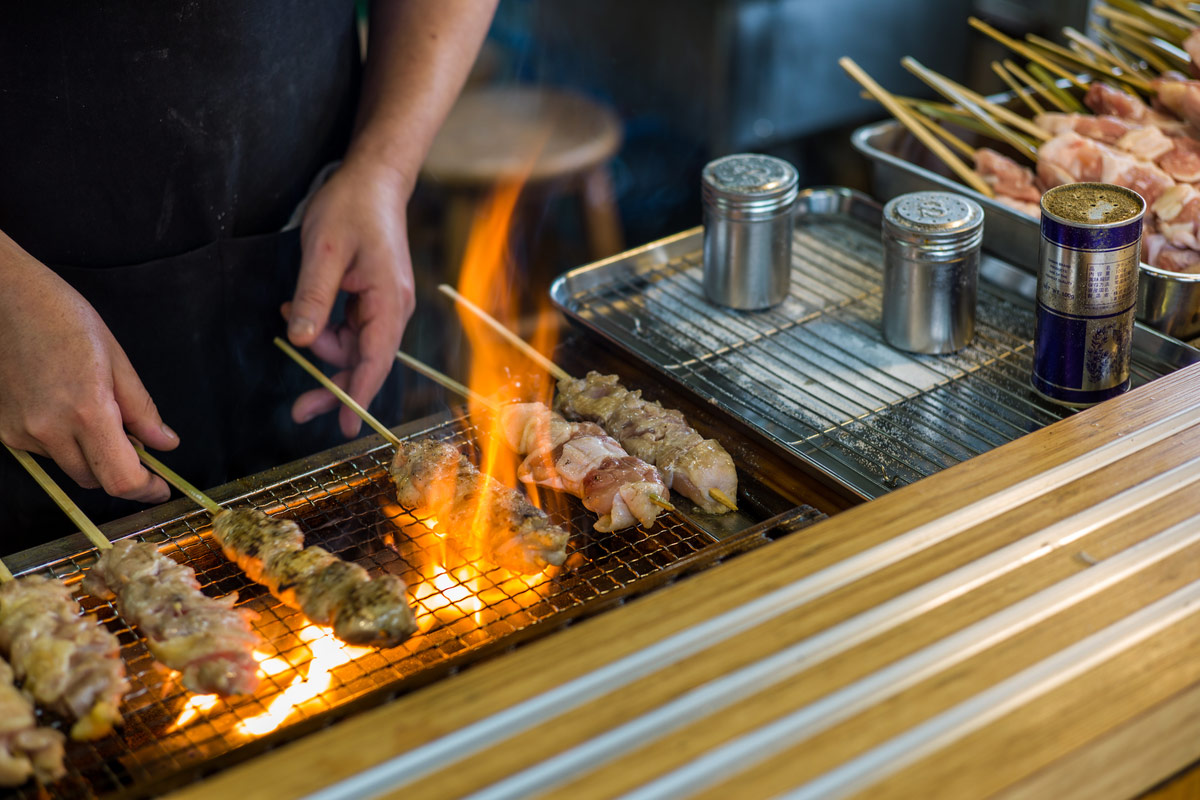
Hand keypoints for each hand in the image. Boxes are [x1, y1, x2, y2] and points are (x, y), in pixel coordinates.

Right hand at [0, 238, 177, 501]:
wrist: (2, 299)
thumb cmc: (62, 317)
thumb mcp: (117, 358)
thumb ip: (142, 409)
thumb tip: (165, 444)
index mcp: (87, 411)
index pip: (121, 479)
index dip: (146, 490)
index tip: (160, 487)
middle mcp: (49, 430)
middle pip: (96, 480)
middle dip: (122, 471)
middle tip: (136, 444)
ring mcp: (21, 433)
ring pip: (70, 467)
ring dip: (92, 456)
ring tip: (95, 412)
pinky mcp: (3, 430)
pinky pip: (45, 453)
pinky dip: (63, 442)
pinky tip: (63, 406)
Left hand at [284, 155, 415, 436]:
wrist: (372, 178)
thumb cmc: (351, 208)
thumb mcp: (324, 251)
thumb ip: (315, 298)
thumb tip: (304, 343)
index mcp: (389, 300)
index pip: (375, 359)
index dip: (359, 395)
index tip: (347, 427)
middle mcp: (393, 308)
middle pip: (366, 362)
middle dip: (333, 384)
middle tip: (298, 410)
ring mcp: (385, 304)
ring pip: (354, 346)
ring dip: (322, 345)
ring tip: (291, 314)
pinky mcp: (373, 298)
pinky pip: (350, 328)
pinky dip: (325, 327)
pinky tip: (301, 309)